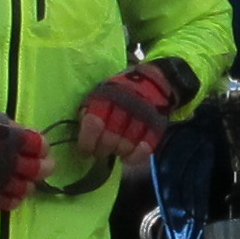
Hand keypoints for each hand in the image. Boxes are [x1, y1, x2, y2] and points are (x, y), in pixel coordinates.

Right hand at [0, 110, 49, 209]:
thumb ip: (13, 126)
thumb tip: (30, 134)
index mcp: (12, 139)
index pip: (40, 145)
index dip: (43, 147)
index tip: (40, 147)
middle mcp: (10, 162)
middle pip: (39, 170)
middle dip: (46, 167)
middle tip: (45, 166)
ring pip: (27, 189)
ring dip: (30, 184)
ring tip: (26, 179)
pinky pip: (10, 203)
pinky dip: (16, 199)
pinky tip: (14, 192)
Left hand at [76, 58, 195, 162]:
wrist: (153, 81)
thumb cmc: (119, 91)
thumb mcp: (99, 93)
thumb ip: (89, 111)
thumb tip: (82, 134)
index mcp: (107, 97)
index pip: (94, 124)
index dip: (87, 142)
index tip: (85, 152)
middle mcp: (125, 106)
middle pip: (109, 138)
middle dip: (101, 151)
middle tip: (99, 153)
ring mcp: (143, 117)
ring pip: (126, 145)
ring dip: (117, 153)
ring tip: (114, 151)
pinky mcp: (157, 126)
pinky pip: (145, 148)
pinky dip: (135, 156)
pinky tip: (127, 158)